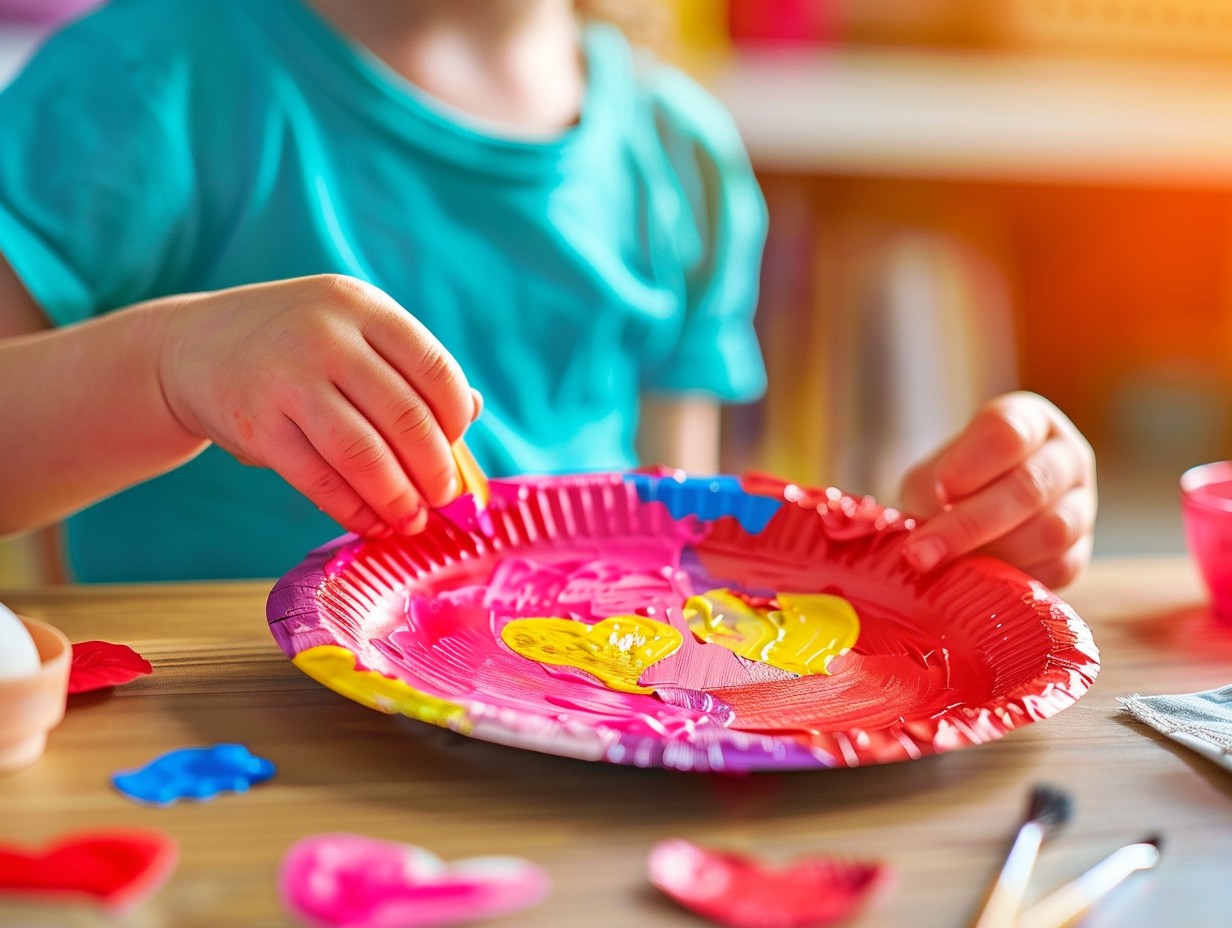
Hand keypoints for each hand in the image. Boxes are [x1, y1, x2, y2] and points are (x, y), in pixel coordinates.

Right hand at [158, 274, 478, 537]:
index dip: (456, 420)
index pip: (435, 370)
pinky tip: (371, 522)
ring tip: (411, 520)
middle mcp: (327, 336)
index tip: (456, 449)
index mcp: (362, 307)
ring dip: (397, 498)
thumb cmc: (295, 349)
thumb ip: (410, 367)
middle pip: (406, 418)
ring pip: (365, 455)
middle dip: (434, 470)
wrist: (193, 348)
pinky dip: (353, 510)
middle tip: (442, 498)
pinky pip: (320, 480)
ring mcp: (288, 379)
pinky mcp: (257, 425)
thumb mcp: (352, 334)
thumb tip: (475, 409)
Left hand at [897, 392, 1095, 587]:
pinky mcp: (1079, 553)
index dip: (972, 462)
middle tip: (924, 550)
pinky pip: (1056, 569)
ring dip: (992, 553)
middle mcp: (1065, 457)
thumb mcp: (930, 478)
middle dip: (971, 522)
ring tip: (947, 567)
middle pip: (1030, 485)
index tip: (942, 487)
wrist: (962, 520)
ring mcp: (1081, 505)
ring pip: (1050, 531)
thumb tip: (928, 540)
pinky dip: (1015, 578)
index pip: (1008, 431)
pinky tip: (980, 579)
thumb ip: (931, 498)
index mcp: (1029, 420)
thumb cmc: (944, 488)